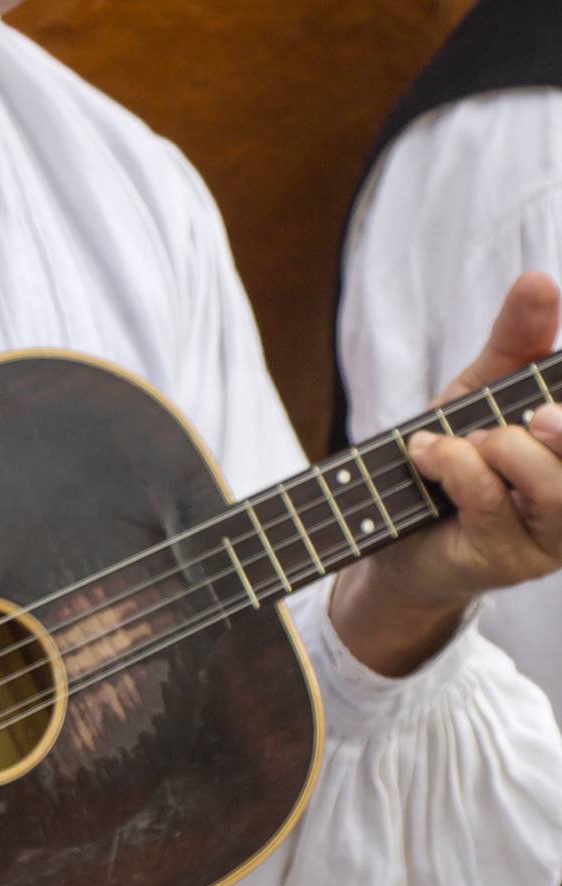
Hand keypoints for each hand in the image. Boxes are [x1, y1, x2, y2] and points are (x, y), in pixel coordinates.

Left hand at [333, 272, 561, 674]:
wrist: (387, 526)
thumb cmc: (453, 454)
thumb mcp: (483, 388)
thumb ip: (517, 340)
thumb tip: (539, 279)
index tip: (552, 401)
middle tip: (534, 413)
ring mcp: (554, 534)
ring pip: (554, 486)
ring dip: (503, 449)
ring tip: (463, 439)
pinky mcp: (509, 560)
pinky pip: (493, 502)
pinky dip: (457, 466)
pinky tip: (429, 454)